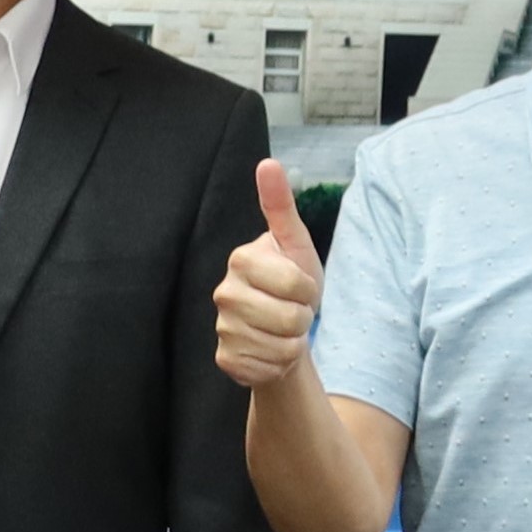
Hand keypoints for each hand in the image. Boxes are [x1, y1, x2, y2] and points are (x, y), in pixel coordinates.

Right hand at [214, 158, 325, 391]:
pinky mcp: (225, 358)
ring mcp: (221, 327)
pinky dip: (279, 364)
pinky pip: (267, 368)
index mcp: (241, 259)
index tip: (301, 285)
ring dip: (293, 342)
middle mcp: (223, 292)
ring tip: (283, 330)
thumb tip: (268, 163)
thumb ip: (281, 205)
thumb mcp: (294, 243)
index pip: (297, 283)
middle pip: (290, 318)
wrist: (282, 329)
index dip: (310, 289)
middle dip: (303, 318)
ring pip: (280, 346)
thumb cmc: (291, 282)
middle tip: (293, 310)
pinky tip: (272, 350)